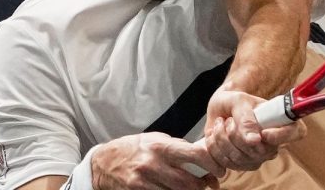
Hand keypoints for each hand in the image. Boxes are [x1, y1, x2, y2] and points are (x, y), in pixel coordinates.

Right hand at [91, 132, 224, 189]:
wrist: (104, 162)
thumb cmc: (135, 148)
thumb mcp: (156, 139)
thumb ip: (178, 147)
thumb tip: (203, 153)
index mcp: (162, 146)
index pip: (196, 154)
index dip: (213, 164)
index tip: (220, 170)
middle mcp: (154, 163)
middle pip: (189, 182)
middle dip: (204, 185)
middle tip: (211, 184)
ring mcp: (144, 180)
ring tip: (196, 188)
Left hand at [204, 90, 306, 170]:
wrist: (220, 109)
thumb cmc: (234, 101)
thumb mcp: (239, 101)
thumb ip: (246, 118)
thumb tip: (254, 140)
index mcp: (281, 122)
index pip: (296, 132)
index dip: (281, 136)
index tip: (263, 133)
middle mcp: (272, 144)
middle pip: (259, 151)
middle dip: (235, 134)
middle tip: (229, 119)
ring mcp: (257, 158)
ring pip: (238, 158)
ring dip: (220, 139)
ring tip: (221, 124)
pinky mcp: (241, 165)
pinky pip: (224, 164)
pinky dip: (214, 148)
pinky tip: (215, 136)